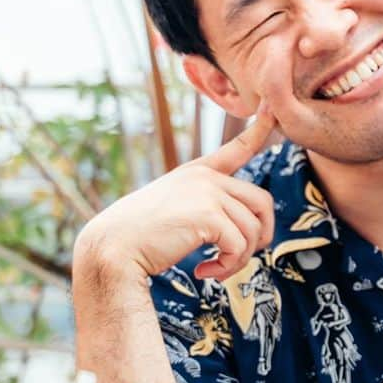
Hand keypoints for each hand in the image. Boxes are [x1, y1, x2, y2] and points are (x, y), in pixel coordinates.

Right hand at [74, 106, 276, 283]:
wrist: (111, 248)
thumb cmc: (139, 237)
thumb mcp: (174, 209)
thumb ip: (207, 208)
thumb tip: (245, 227)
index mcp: (197, 173)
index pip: (236, 148)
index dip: (258, 130)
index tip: (271, 111)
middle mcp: (206, 177)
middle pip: (262, 202)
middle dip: (260, 236)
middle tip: (238, 257)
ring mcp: (208, 192)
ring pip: (253, 229)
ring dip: (239, 259)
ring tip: (216, 269)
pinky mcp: (208, 214)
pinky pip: (239, 246)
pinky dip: (228, 266)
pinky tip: (204, 272)